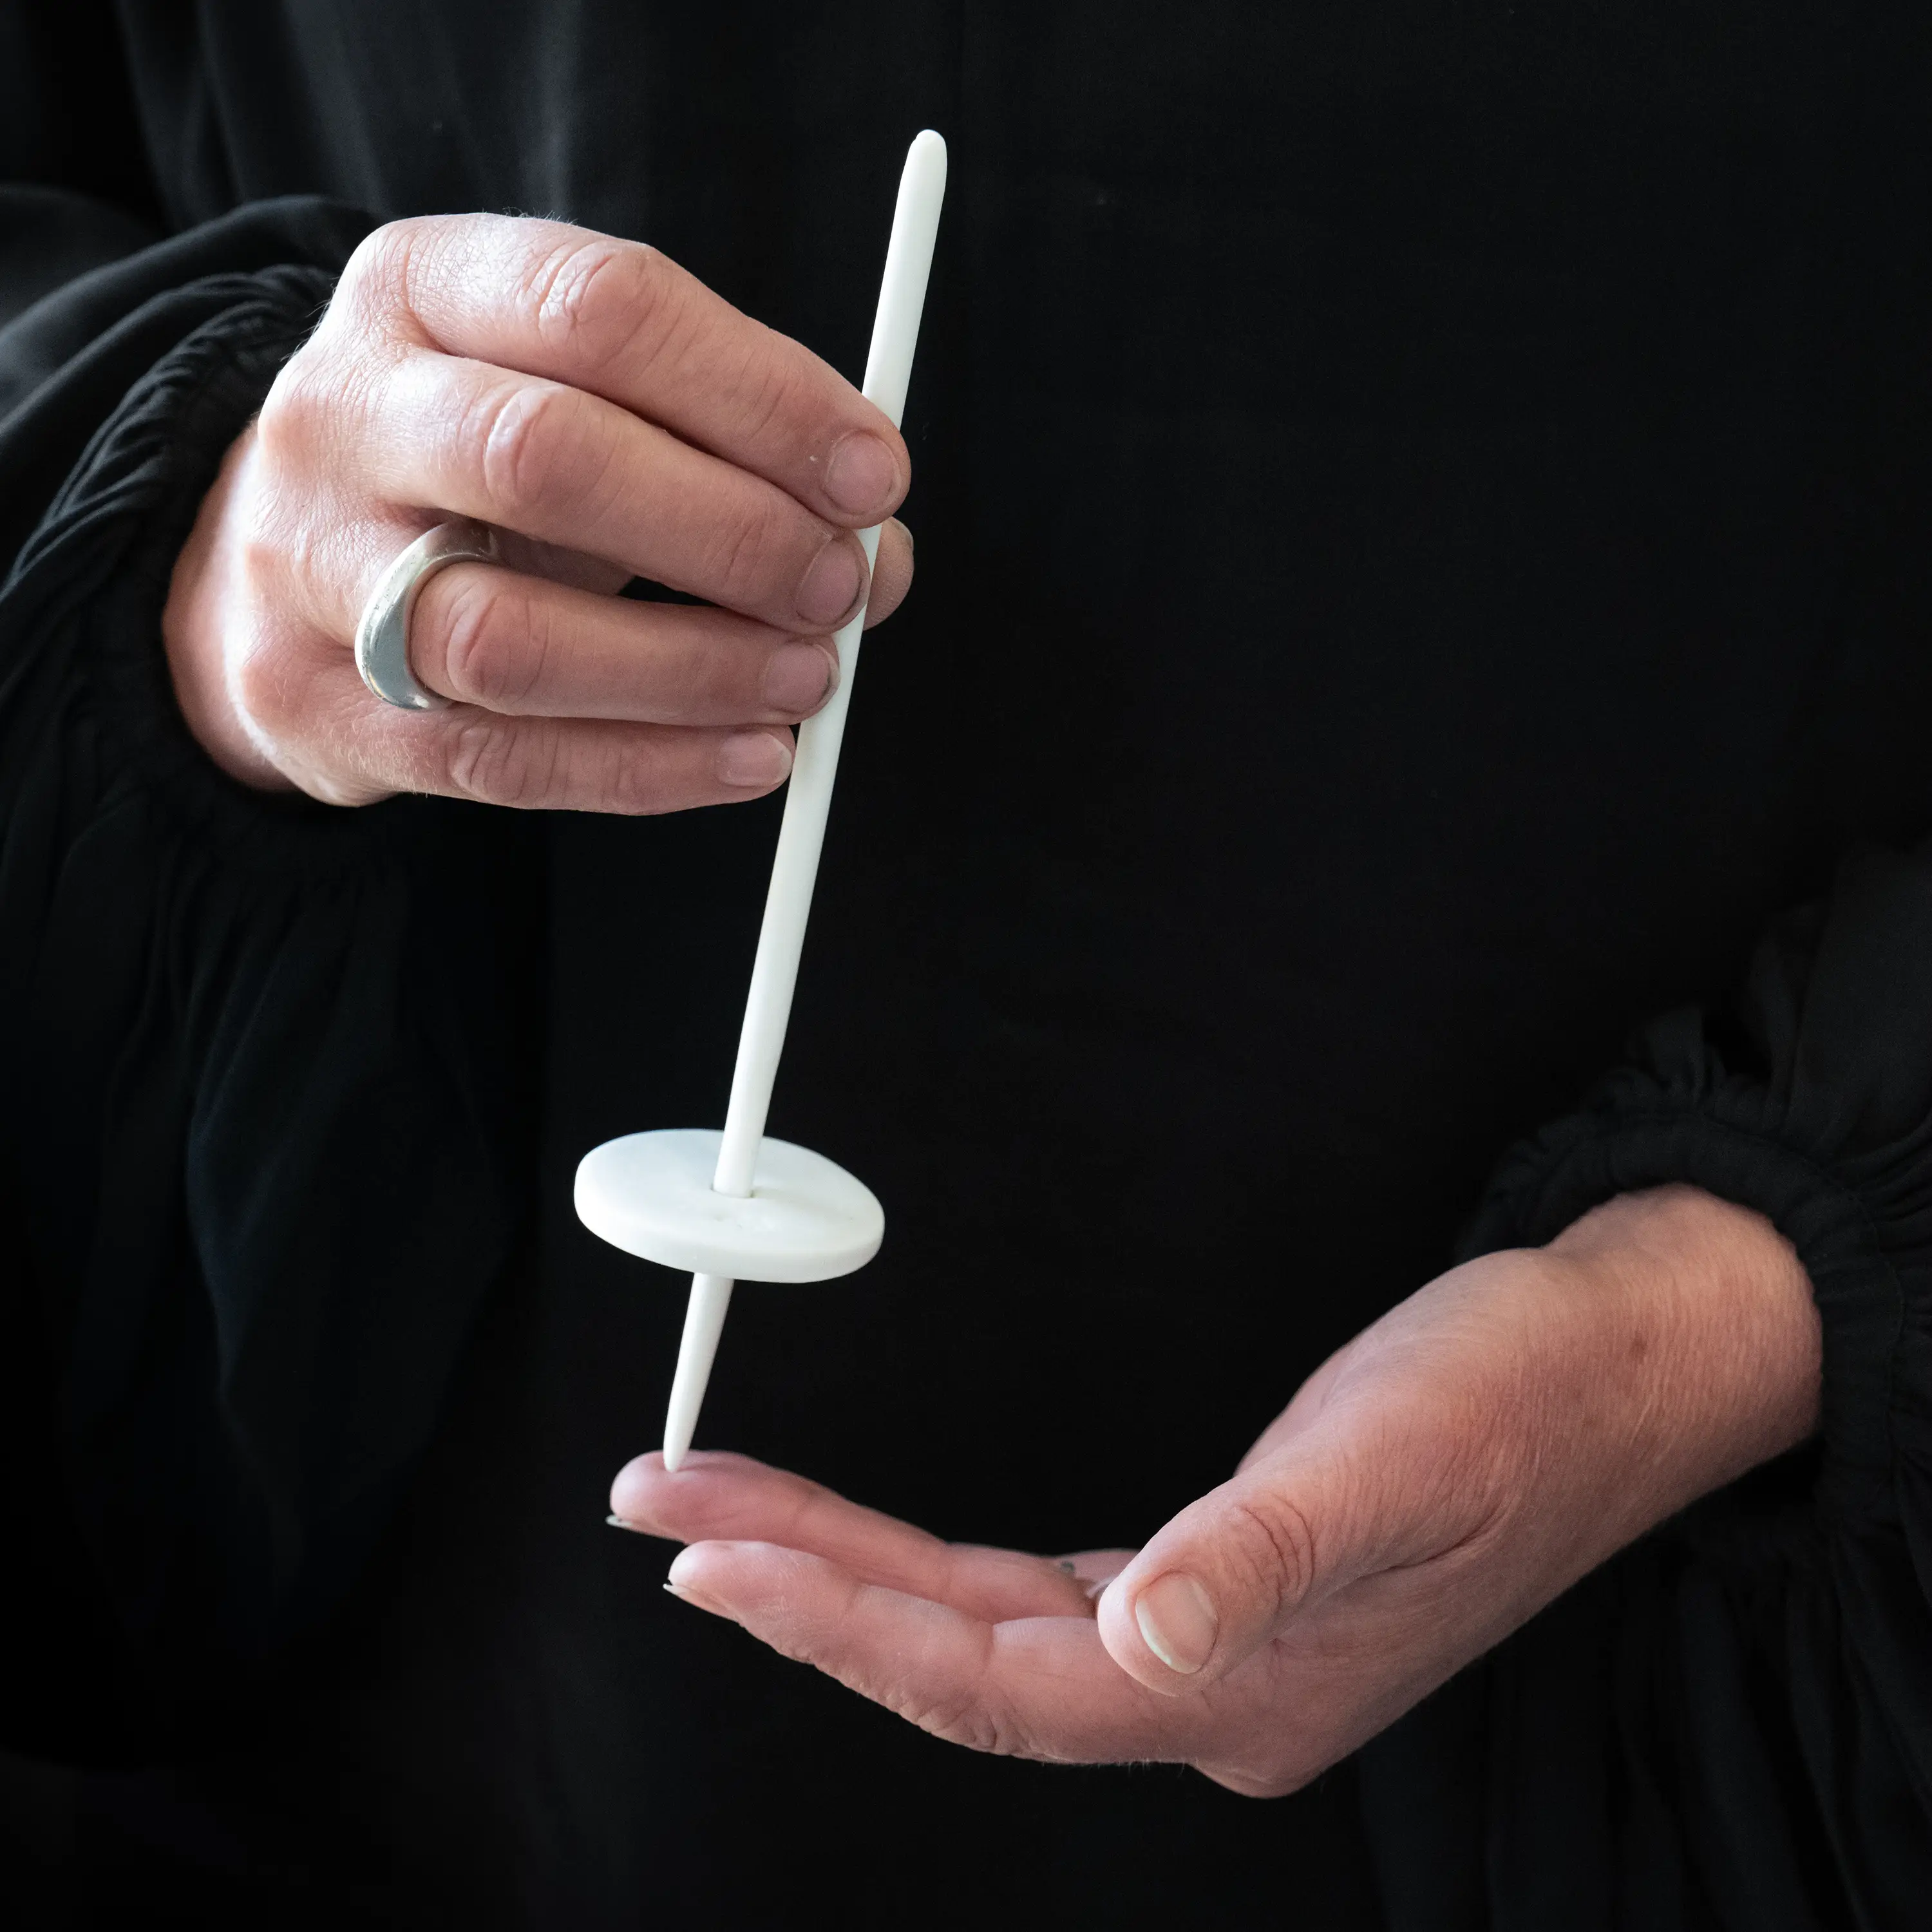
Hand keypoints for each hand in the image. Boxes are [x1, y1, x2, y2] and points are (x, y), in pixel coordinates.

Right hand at [162, 214, 914, 809]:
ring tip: (806, 681)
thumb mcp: (582, 399)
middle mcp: (346, 414)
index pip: (601, 308)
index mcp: (423, 289)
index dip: (760, 396)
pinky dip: (648, 768)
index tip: (873, 475)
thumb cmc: (476, 466)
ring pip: (508, 636)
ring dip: (691, 668)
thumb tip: (878, 553)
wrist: (273, 553)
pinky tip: (749, 758)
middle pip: (543, 458)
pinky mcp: (321, 706)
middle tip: (838, 585)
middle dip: (727, 532)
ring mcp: (312, 569)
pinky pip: (501, 761)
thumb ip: (728, 449)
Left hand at [610, 1186, 1820, 1794]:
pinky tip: (879, 1542)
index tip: (710, 1553)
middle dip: (804, 1586)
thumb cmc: (1512, 1398)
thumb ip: (1255, 1557)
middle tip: (669, 1511)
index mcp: (1236, 1688)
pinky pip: (1031, 1594)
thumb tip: (1136, 1637)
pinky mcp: (1215, 1577)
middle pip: (959, 1658)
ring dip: (852, 1573)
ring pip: (983, 1628)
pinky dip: (934, 1565)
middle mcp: (1204, 1687)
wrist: (1613, 1359)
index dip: (840, 1622)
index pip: (991, 1679)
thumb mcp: (1387, 1460)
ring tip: (729, 1513)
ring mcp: (1207, 1641)